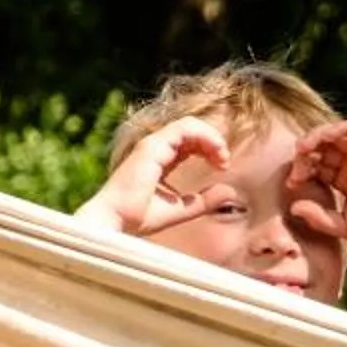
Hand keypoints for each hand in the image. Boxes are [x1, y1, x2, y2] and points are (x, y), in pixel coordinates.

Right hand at [75, 117, 228, 237]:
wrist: (117, 221)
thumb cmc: (139, 217)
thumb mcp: (181, 208)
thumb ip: (204, 200)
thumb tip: (230, 191)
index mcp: (160, 158)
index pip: (189, 141)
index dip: (210, 148)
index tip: (222, 167)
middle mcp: (155, 148)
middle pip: (192, 130)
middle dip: (214, 142)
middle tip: (225, 162)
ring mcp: (152, 145)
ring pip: (190, 125)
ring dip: (212, 137)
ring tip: (222, 158)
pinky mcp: (153, 146)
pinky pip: (184, 128)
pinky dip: (206, 136)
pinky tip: (216, 153)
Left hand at [288, 120, 346, 275]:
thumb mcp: (343, 226)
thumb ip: (318, 218)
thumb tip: (293, 207)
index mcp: (341, 179)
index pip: (314, 165)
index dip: (300, 170)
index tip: (293, 182)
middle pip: (320, 147)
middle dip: (305, 153)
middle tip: (298, 166)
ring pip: (334, 134)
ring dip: (317, 135)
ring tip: (304, 148)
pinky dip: (339, 128)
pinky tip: (326, 137)